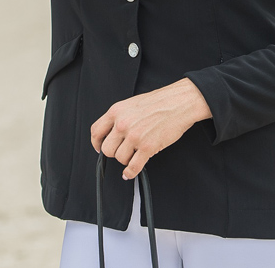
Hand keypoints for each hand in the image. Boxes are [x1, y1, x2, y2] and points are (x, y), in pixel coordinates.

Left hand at [90, 78, 211, 179]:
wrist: (178, 103)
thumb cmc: (158, 102)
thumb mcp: (131, 104)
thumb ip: (119, 117)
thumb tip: (112, 132)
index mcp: (116, 111)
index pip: (96, 131)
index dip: (96, 143)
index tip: (98, 147)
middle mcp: (122, 124)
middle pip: (107, 149)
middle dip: (113, 153)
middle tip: (120, 152)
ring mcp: (134, 136)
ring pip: (120, 158)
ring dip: (125, 160)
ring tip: (132, 155)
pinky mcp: (147, 147)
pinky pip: (133, 167)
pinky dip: (130, 173)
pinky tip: (130, 172)